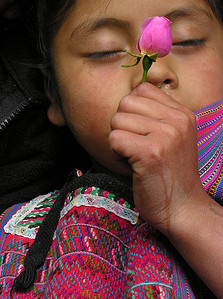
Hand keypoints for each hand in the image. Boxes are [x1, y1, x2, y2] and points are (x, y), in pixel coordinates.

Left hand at [108, 82, 205, 234]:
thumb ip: (154, 113)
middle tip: (137, 147)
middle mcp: (177, 120)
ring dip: (119, 141)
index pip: (141, 89)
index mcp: (182, 113)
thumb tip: (126, 95)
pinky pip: (114, 139)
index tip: (143, 133)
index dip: (132, 111)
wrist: (183, 209)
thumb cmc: (169, 173)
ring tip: (136, 157)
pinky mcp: (150, 152)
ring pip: (117, 120)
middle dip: (123, 125)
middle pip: (125, 102)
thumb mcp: (172, 135)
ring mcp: (166, 135)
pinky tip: (133, 166)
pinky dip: (116, 154)